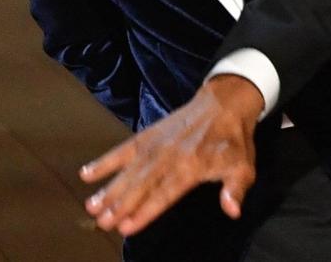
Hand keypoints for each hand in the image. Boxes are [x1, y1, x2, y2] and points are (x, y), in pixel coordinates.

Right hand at [80, 75, 264, 234]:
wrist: (225, 103)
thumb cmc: (234, 140)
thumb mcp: (244, 166)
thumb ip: (235, 190)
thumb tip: (232, 210)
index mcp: (192, 166)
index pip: (164, 194)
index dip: (145, 211)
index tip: (127, 226)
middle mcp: (170, 156)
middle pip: (141, 184)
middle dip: (120, 204)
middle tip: (101, 221)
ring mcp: (156, 145)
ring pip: (129, 170)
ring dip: (109, 188)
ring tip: (92, 205)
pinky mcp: (148, 135)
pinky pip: (123, 149)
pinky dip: (105, 161)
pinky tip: (87, 174)